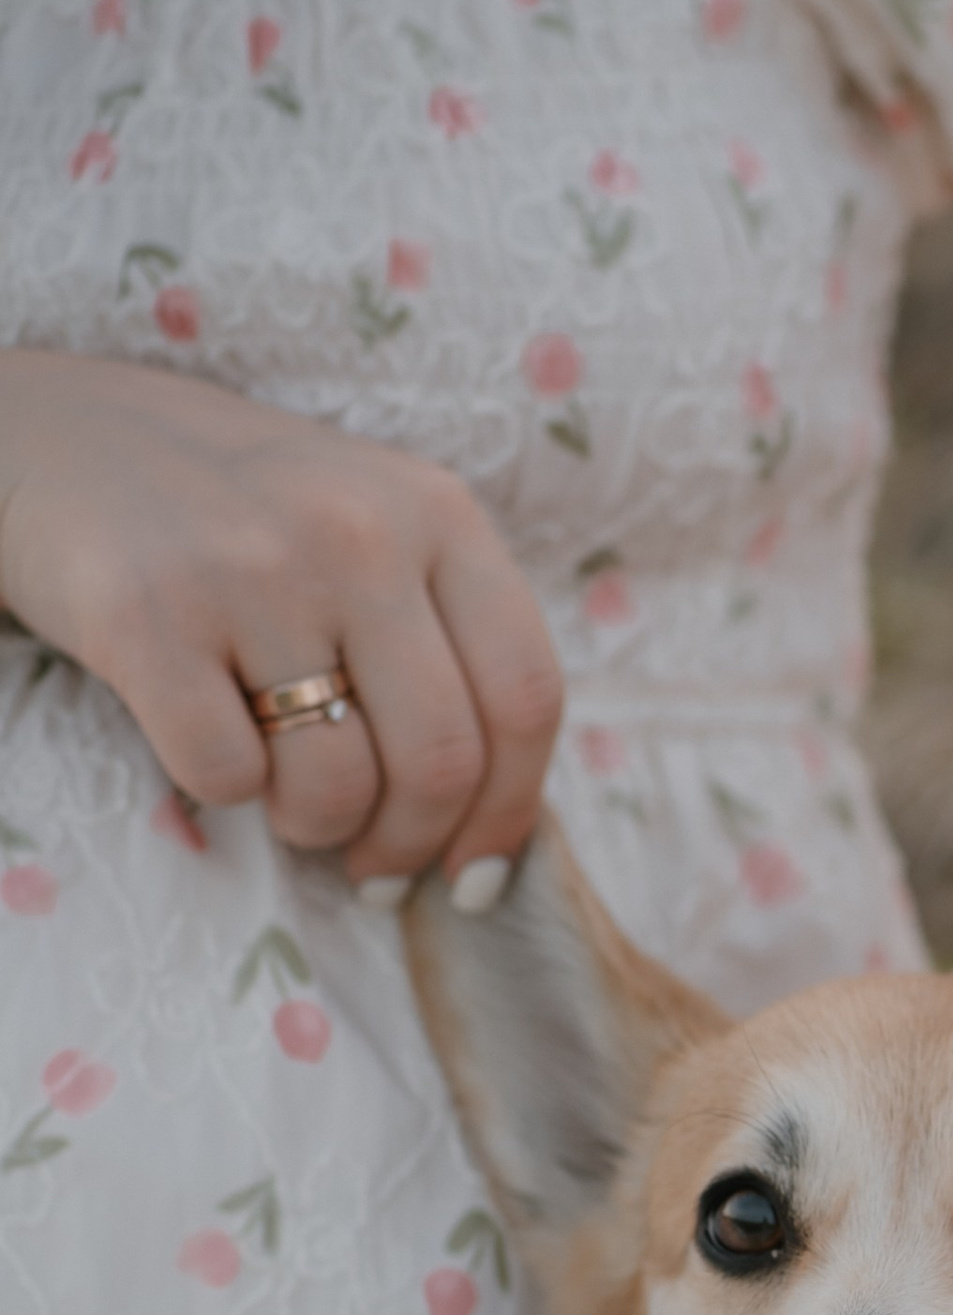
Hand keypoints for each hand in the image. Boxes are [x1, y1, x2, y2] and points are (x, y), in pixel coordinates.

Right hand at [0, 347, 560, 896]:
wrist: (64, 438)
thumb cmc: (247, 517)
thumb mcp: (378, 533)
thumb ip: (450, 643)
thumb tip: (492, 832)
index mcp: (438, 511)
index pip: (526, 696)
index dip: (510, 811)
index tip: (478, 875)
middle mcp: (359, 531)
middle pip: (441, 760)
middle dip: (411, 846)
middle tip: (375, 867)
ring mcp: (253, 569)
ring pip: (337, 785)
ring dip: (316, 826)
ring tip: (287, 796)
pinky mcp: (149, 615)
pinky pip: (227, 777)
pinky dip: (225, 789)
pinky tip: (209, 736)